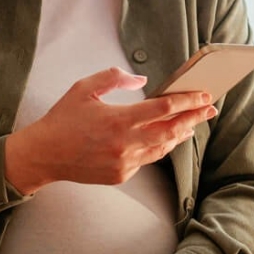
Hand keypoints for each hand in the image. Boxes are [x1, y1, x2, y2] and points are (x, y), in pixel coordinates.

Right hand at [6, 67, 216, 193]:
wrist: (43, 155)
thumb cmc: (62, 119)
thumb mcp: (84, 88)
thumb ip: (114, 78)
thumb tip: (141, 80)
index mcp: (118, 119)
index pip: (164, 108)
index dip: (188, 101)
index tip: (203, 95)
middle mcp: (125, 144)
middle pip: (172, 130)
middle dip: (194, 118)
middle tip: (209, 109)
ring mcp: (124, 163)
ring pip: (163, 148)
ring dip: (179, 135)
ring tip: (191, 124)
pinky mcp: (121, 175)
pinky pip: (146, 159)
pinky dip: (157, 147)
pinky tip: (163, 139)